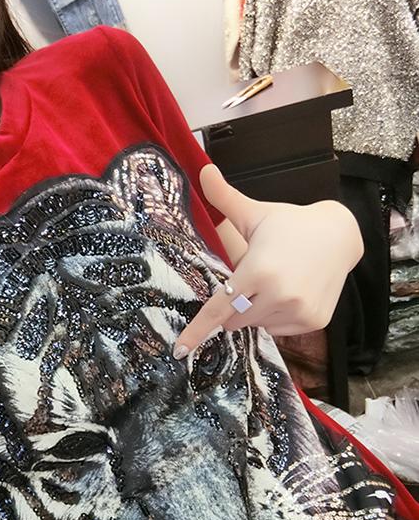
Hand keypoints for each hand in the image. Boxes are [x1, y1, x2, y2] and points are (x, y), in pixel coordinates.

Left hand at [172, 164, 363, 357]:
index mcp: (258, 271)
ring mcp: (298, 311)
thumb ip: (224, 199)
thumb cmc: (289, 224)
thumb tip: (201, 169)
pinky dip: (276, 316)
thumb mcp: (255, 213)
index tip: (180, 350)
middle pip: (235, 319)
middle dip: (234, 304)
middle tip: (251, 278)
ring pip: (257, 325)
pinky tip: (289, 292)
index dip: (197, 331)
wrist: (340, 235)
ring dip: (255, 310)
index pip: (219, 308)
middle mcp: (279, 295)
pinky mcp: (313, 321)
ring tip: (274, 281)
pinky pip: (278, 329)